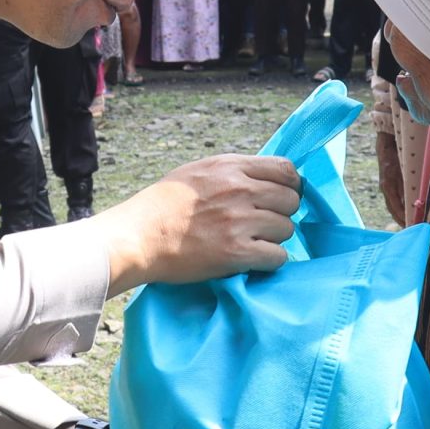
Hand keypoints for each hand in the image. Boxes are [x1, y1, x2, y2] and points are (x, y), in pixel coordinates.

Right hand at [97, 154, 299, 291]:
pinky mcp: (237, 252)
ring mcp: (239, 222)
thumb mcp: (197, 172)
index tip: (280, 198)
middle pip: (291, 200)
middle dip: (281, 213)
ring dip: (274, 239)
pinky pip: (278, 256)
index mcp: (230, 167)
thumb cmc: (162, 206)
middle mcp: (239, 190)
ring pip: (287, 229)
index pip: (286, 169)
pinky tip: (251, 260)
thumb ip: (232, 172)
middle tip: (262, 225)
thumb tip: (264, 179)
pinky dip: (268, 261)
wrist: (138, 237)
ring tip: (252, 242)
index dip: (290, 186)